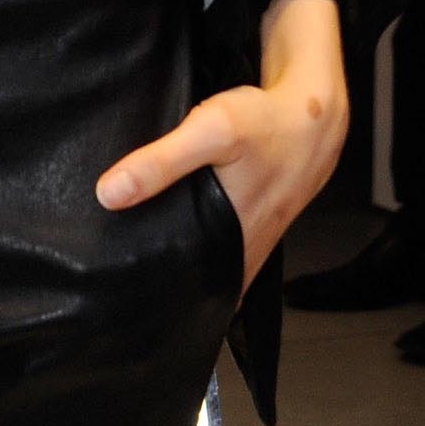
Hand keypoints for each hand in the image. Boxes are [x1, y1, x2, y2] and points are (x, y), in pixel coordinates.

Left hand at [93, 0, 349, 290]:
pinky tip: (180, 237)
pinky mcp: (254, 225)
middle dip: (163, 293)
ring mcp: (251, 242)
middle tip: (118, 293)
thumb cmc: (267, 125)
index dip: (155, 304)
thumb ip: (162, 162)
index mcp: (230, 244)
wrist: (315, 116)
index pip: (188, 296)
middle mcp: (242, 252)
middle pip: (196, 286)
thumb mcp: (212, 131)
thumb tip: (109, 194)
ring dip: (182, 272)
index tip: (119, 309)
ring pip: (210, 270)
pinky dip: (201, 250)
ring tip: (139, 272)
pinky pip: (222, 250)